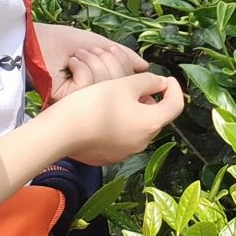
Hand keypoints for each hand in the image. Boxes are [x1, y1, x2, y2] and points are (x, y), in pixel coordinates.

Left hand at [36, 23, 147, 101]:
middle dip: (109, 59)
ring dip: (93, 62)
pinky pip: (90, 85)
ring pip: (107, 85)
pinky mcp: (68, 100)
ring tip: (77, 56)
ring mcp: (82, 98)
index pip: (129, 80)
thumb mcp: (101, 44)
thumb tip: (145, 66)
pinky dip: (82, 68)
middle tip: (90, 51)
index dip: (125, 63)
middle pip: (122, 83)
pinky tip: (70, 64)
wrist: (38, 40)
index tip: (113, 51)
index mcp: (104, 81)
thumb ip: (124, 56)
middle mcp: (95, 92)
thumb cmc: (65, 41)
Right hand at [42, 71, 185, 165]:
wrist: (59, 132)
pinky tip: (105, 114)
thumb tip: (161, 84)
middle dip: (152, 100)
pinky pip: (122, 138)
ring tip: (119, 98)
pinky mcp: (107, 157)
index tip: (166, 78)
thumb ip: (149, 82)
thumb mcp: (126, 84)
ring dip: (136, 112)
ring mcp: (124, 152)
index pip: (176, 105)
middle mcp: (142, 143)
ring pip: (138, 127)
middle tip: (138, 86)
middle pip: (156, 118)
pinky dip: (121, 124)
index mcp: (151, 124)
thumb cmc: (95, 104)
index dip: (174, 88)